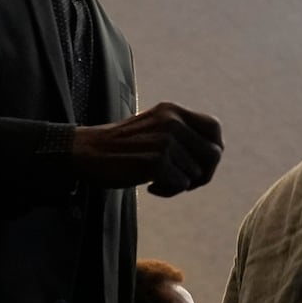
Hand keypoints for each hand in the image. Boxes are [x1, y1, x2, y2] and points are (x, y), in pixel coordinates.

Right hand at [72, 102, 223, 195]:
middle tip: (182, 180)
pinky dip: (169, 191)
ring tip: (156, 180)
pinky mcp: (156, 161)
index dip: (214, 149)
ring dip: (180, 184)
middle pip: (213, 155)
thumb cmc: (122, 147)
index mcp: (172, 111)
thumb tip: (216, 154)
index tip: (200, 163)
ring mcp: (165, 141)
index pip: (214, 128)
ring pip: (197, 173)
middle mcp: (172, 122)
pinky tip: (150, 187)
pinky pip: (181, 185)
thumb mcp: (155, 128)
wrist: (86, 152)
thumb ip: (182, 134)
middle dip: (203, 174)